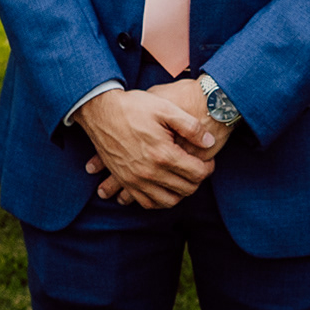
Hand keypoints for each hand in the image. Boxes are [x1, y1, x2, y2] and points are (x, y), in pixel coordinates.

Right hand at [79, 83, 219, 208]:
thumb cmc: (134, 107)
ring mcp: (135, 179)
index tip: (208, 161)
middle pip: (186, 189)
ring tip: (183, 180)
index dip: (208, 168)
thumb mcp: (166, 109)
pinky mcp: (125, 181)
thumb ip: (191, 126)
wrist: (101, 110)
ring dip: (180, 193)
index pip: (197, 173)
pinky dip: (158, 201)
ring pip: (168, 201)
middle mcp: (150, 172)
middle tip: (198, 169)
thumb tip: (209, 142)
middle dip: (197, 180)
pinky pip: (146, 203)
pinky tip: (163, 190)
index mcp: (163, 154)